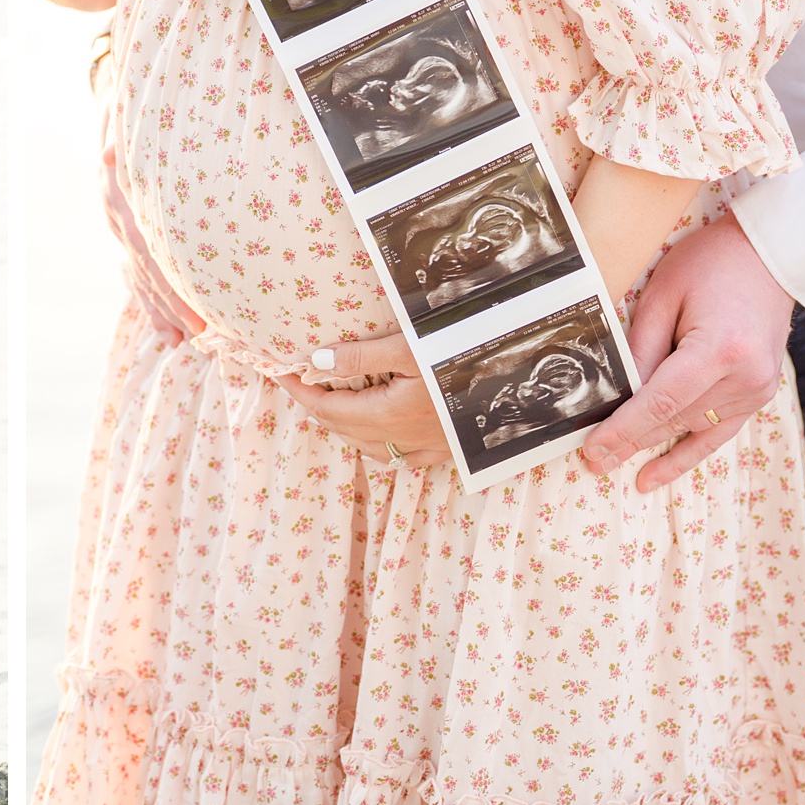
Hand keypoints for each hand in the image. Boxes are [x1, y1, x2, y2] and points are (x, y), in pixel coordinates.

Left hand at [275, 333, 452, 468]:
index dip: (300, 391)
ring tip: (329, 403)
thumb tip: (316, 361)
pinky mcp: (444, 452)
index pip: (327, 407)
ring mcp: (425, 450)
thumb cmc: (465, 355)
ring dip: (342, 426)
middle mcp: (403, 439)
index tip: (280, 372)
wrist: (524, 380)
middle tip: (300, 382)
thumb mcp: (410, 348)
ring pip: (367, 446)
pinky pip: (396, 456)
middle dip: (316, 406)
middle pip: (342, 428)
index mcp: (389, 414)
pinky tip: (375, 429)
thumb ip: (361, 355)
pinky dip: (373, 442)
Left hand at [581, 212, 792, 488]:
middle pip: (674, 420)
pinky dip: (684, 455)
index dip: (624, 430)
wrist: (770, 256)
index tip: (593, 450)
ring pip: (691, 428)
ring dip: (651, 444)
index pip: (661, 402)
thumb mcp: (663, 295)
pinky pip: (717, 434)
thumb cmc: (712, 264)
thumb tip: (617, 394)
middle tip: (591, 461)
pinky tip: (653, 475)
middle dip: (629, 441)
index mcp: (720, 350)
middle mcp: (744, 378)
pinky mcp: (758, 395)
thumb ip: (642, 348)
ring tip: (610, 463)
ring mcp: (756, 390)